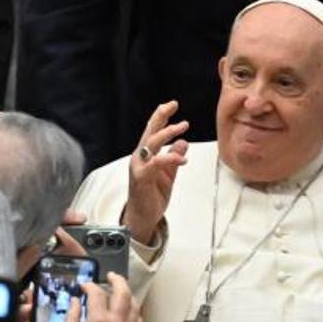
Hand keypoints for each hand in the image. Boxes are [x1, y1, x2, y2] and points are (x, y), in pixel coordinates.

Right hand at [59, 275, 142, 321]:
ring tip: (120, 291)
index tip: (84, 286)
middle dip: (117, 280)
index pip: (97, 293)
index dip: (89, 286)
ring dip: (127, 295)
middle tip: (111, 276)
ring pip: (134, 306)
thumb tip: (77, 301)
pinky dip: (134, 312)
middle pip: (123, 293)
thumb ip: (72, 316)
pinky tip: (128, 312)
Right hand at [121, 102, 187, 245]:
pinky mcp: (142, 178)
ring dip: (167, 133)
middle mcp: (139, 158)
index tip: (172, 104)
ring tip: (182, 127)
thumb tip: (183, 142)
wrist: (142, 217)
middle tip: (172, 105)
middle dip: (160, 116)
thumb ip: (173, 158)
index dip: (161, 116)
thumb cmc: (151, 196)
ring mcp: (139, 167)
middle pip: (149, 131)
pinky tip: (181, 159)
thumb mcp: (168, 174)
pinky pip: (155, 164)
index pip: (152, 130)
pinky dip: (169, 159)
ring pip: (151, 143)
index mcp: (145, 155)